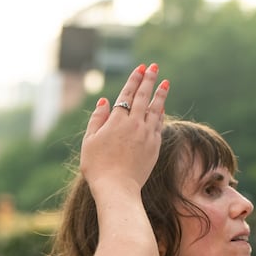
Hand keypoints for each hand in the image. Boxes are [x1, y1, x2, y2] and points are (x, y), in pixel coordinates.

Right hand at [79, 63, 169, 195]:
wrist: (117, 188)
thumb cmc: (98, 167)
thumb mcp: (90, 141)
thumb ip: (97, 119)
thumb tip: (104, 102)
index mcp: (117, 121)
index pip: (128, 94)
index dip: (135, 79)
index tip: (141, 68)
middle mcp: (134, 124)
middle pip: (143, 97)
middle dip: (150, 80)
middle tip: (155, 67)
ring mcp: (146, 135)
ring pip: (155, 109)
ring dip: (160, 94)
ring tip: (165, 82)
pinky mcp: (154, 147)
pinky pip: (159, 125)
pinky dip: (160, 114)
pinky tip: (162, 108)